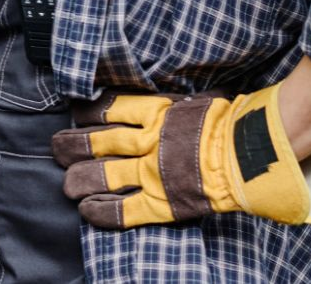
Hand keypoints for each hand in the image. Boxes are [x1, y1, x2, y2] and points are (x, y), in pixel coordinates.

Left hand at [50, 82, 310, 228]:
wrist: (252, 154)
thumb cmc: (232, 123)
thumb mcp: (197, 100)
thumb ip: (173, 103)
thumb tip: (163, 98)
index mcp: (157, 112)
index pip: (109, 109)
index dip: (87, 113)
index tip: (75, 114)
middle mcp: (148, 141)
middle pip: (98, 142)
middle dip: (72, 145)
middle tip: (57, 147)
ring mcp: (153, 173)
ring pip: (104, 175)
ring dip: (80, 179)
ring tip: (66, 182)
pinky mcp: (162, 202)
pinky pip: (125, 210)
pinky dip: (102, 211)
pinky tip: (85, 211)